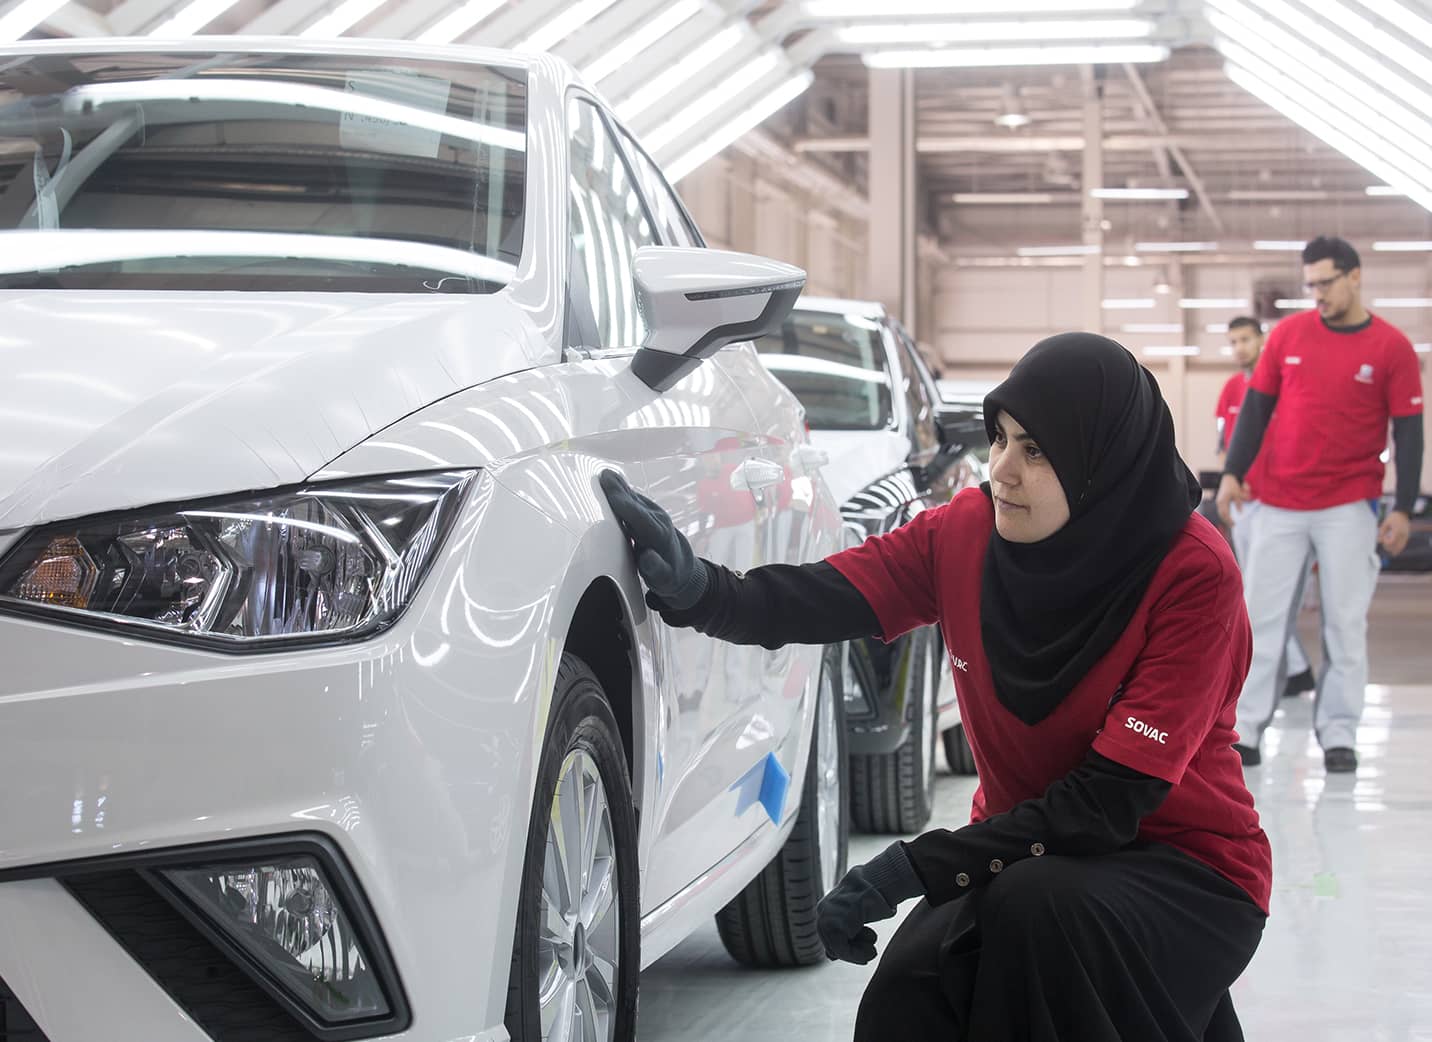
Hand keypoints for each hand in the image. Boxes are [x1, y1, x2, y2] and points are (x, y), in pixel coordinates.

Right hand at [599, 470, 708, 609]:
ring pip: (633, 498)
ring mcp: (654, 513)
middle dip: (620, 491)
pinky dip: (620, 491)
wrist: (680, 565)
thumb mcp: (663, 578)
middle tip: (604, 476)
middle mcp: (658, 520)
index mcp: (659, 536)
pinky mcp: (648, 511)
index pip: (640, 518)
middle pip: (635, 503)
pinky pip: (632, 499)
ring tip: (604, 474)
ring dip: (619, 487)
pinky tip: (609, 481)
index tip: (613, 497)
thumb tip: (647, 557)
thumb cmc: (667, 574)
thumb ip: (655, 569)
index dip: (625, 506)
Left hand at [816, 843, 923, 964]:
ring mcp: (826, 917)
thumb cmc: (873, 897)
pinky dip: (858, 955)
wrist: (878, 882)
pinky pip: (842, 950)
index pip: (830, 938)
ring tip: (872, 950)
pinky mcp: (834, 924)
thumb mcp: (856, 917)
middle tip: (871, 950)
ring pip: (837, 949)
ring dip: (857, 954)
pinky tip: (872, 950)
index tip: (867, 947)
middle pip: (832, 945)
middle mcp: (823, 912)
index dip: (850, 947)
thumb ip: (843, 933)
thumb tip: (830, 956)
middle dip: (853, 951)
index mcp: (827, 908)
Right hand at [1215, 473, 1250, 525]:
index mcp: (1223, 501)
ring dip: (1225, 517)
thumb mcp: (1238, 494)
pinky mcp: (1220, 500)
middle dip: (1227, 520)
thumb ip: (1238, 503)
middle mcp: (1219, 502)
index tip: (1234, 524)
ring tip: (1230, 522)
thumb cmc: (1233, 485)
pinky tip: (1228, 516)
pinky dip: (1224, 513)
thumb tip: (1240, 512)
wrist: (1228, 478)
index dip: (1229, 520)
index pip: (1225, 513)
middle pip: (1222, 514)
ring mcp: (1219, 501)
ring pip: (1221, 512)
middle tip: (1232, 525)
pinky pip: (1221, 509)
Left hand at [1380, 510, 1410, 556]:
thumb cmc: (1393, 517)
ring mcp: (1406, 536)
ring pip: (1400, 547)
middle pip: (1396, 546)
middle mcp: (1403, 534)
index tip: (1382, 538)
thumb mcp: (1386, 523)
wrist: (1403, 513)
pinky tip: (1394, 551)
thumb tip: (1378, 540)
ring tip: (1387, 548)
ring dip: (1393, 549)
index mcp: (1397, 530)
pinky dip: (1398, 548)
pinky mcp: (1407, 536)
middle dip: (1388, 547)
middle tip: (1384, 544)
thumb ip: (1382, 531)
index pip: (1391, 541)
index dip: (1385, 542)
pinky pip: (1403, 545)